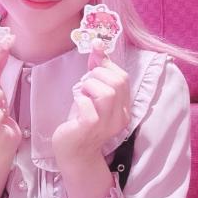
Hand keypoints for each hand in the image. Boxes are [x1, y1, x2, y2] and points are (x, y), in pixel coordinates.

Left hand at [52, 40, 130, 164]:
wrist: (73, 152)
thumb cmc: (81, 122)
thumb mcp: (92, 94)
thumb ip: (97, 71)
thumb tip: (98, 44)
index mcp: (123, 107)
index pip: (123, 77)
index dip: (106, 64)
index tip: (93, 61)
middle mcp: (120, 116)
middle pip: (117, 82)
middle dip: (97, 75)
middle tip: (85, 86)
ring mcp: (107, 123)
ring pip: (107, 92)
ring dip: (89, 86)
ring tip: (82, 95)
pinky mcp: (91, 127)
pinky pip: (88, 106)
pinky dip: (80, 100)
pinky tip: (77, 106)